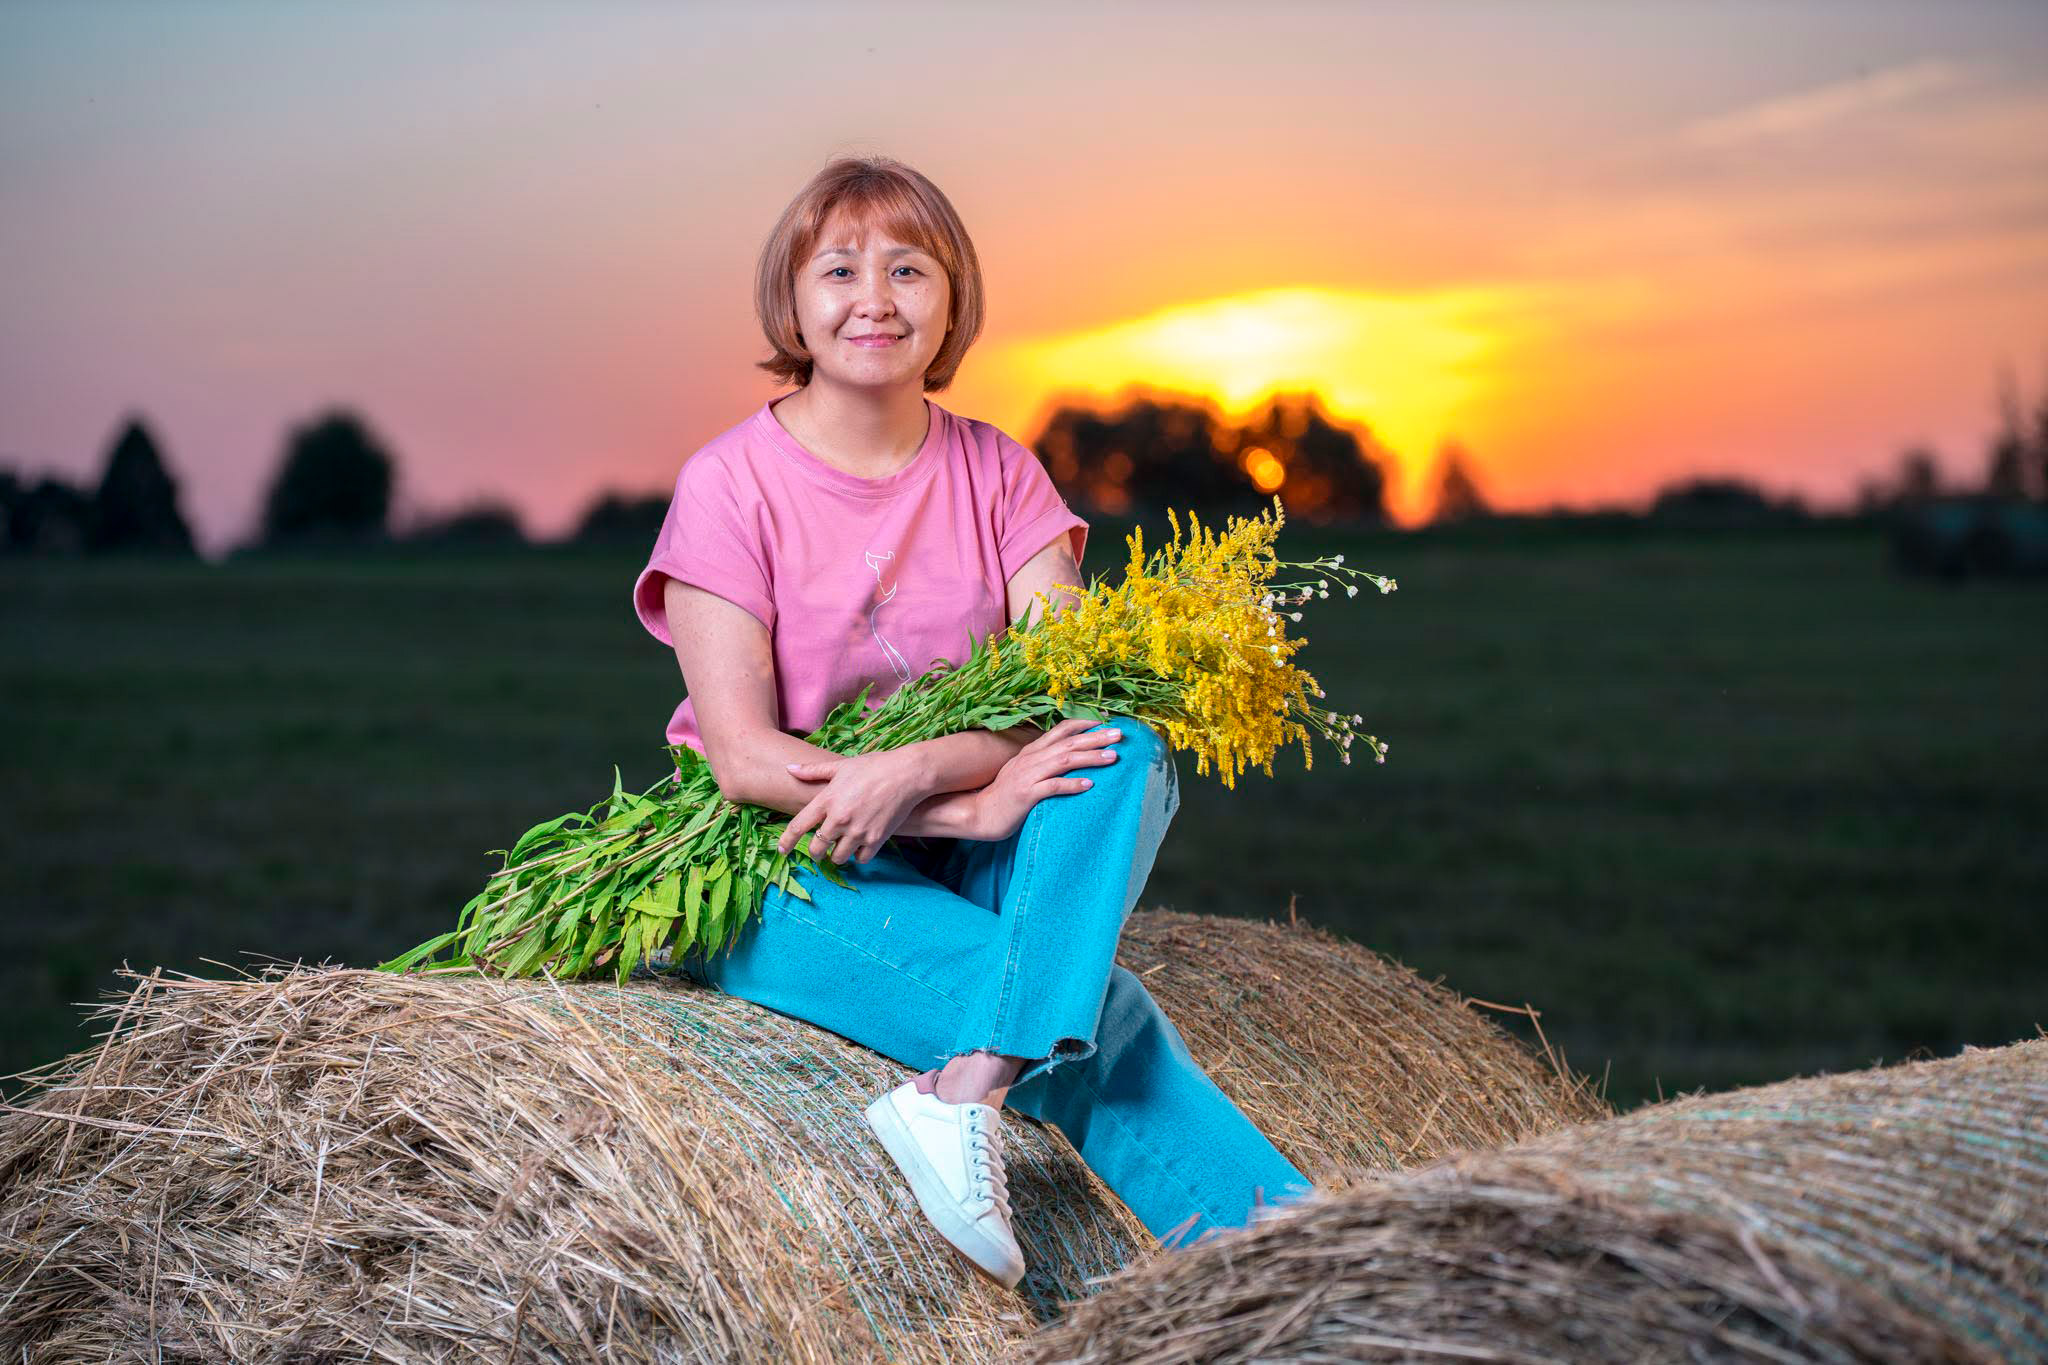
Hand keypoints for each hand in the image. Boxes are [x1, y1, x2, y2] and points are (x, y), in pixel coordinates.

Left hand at [776, 746, 935, 865]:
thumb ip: (813, 771)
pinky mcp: (876, 839)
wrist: (906, 774)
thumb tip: (789, 769)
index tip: (782, 850)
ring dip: (836, 855)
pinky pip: (861, 858)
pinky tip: (860, 847)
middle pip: (817, 847)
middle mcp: (839, 818)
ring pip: (838, 857)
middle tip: (819, 849)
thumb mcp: (840, 766)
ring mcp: (858, 831)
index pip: (798, 826)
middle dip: (815, 851)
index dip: (786, 842)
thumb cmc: (873, 767)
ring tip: (840, 848)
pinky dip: (858, 855)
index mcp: (827, 800)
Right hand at [972, 718, 1124, 841]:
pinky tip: (1089, 785)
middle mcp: (1030, 759)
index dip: (1084, 723)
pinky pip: (1052, 787)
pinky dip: (1071, 784)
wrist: (978, 814)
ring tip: (1113, 756)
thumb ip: (1042, 762)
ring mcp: (1027, 776)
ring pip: (1064, 760)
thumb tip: (1067, 757)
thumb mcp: (1023, 772)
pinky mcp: (1025, 795)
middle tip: (1119, 734)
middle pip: (1068, 743)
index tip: (1106, 721)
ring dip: (1090, 757)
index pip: (1061, 730)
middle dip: (1096, 737)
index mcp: (1031, 752)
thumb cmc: (1004, 796)